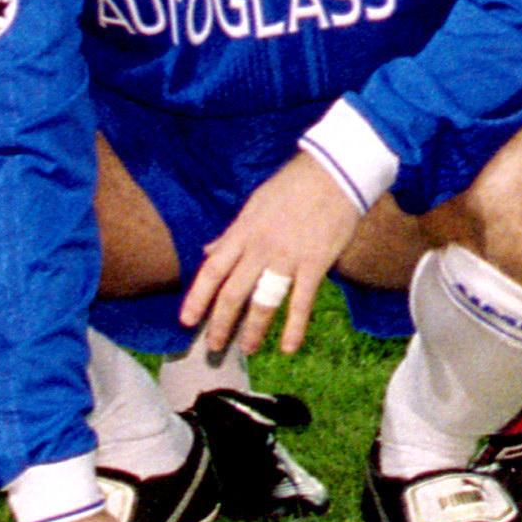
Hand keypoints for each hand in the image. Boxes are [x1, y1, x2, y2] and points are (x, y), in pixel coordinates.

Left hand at [180, 155, 363, 360]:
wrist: (335, 172)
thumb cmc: (292, 186)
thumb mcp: (255, 204)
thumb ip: (231, 233)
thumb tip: (208, 251)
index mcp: (243, 231)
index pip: (212, 271)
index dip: (197, 298)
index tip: (186, 321)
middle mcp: (260, 248)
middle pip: (233, 294)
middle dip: (221, 324)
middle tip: (213, 347)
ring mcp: (288, 257)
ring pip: (263, 302)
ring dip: (253, 330)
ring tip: (246, 349)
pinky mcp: (315, 263)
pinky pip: (301, 302)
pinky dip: (294, 327)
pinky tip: (288, 348)